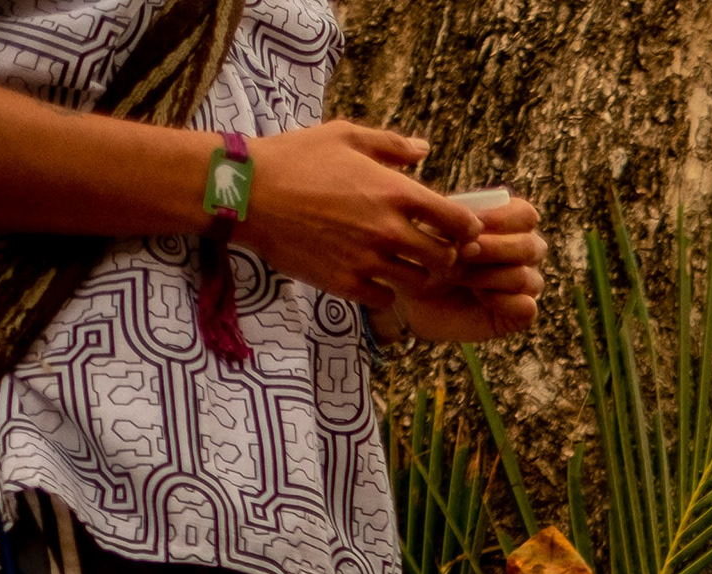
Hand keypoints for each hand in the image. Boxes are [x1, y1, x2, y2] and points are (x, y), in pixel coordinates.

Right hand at [231, 120, 474, 311]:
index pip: (457, 221)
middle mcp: (388, 230)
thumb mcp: (344, 136)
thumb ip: (390, 145)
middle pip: (445, 259)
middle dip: (447, 256)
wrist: (245, 193)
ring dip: (420, 276)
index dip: (465, 227)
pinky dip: (387, 292)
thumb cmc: (294, 158)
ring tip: (409, 266)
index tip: (459, 228)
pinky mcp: (345, 283)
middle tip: (436, 251)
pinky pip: (385, 298)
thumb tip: (425, 149)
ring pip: (419, 283)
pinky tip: (378, 278)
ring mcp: (367, 260)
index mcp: (394, 192)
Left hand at [389, 190, 546, 341]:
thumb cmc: (426, 256)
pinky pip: (526, 308)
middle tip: (460, 252)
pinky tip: (479, 298)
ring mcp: (526, 284)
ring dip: (487, 276)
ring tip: (456, 276)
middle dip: (493, 249)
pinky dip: (502, 302)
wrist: (412, 297)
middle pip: (531, 246)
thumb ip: (457, 220)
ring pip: (525, 277)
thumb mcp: (435, 231)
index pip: (525, 215)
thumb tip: (475, 226)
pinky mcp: (520, 314)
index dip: (501, 219)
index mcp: (510, 225)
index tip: (468, 227)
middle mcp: (524, 253)